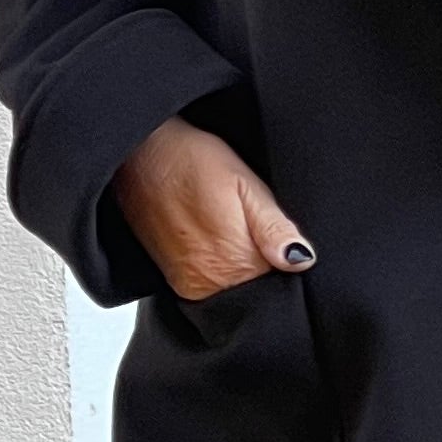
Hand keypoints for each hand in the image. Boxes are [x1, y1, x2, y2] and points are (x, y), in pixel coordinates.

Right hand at [114, 118, 314, 301]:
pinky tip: (208, 232)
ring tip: (222, 222)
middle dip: (260, 257)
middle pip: (257, 284)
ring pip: (235, 285)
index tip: (268, 227)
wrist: (139, 155)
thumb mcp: (245, 184)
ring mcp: (189, 285)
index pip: (281, 277)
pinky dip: (217, 263)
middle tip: (241, 219)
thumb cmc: (191, 160)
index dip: (281, 251)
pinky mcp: (175, 281)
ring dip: (237, 259)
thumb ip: (274, 228)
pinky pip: (211, 283)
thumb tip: (302, 261)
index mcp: (237, 262)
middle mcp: (210, 282)